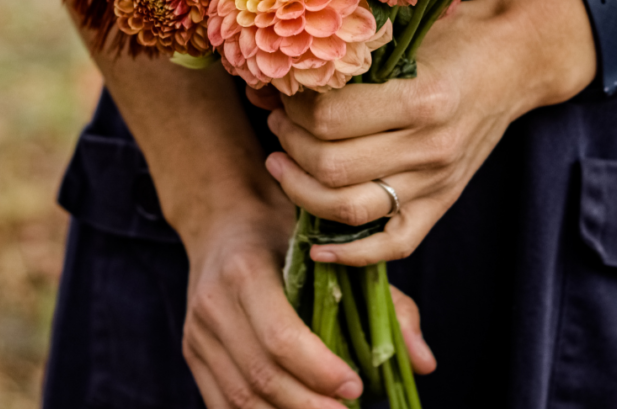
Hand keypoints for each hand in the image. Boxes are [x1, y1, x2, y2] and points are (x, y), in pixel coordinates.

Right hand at [180, 212, 435, 406]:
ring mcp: (196, 332)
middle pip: (261, 375)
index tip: (356, 387)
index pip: (280, 337)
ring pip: (240, 397)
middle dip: (309, 405)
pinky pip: (221, 403)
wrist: (222, 224)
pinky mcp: (192, 353)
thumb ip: (385, 303)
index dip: (320, 371)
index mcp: (245, 271)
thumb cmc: (286, 237)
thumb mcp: (335, 254)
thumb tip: (424, 362)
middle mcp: (212, 303)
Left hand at [255, 0, 591, 265]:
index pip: (330, 118)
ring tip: (281, 164)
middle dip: (289, 145)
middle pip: (332, 166)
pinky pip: (394, 245)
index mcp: (421, 97)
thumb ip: (344, 63)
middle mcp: (431, 146)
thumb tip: (271, 80)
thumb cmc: (453, 39)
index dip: (291, 107)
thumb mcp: (401, 38)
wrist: (514, 62)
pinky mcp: (443, 203)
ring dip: (301, 190)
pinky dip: (351, 254)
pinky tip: (315, 246)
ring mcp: (438, 182)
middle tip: (277, 123)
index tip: (281, 93)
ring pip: (350, 209)